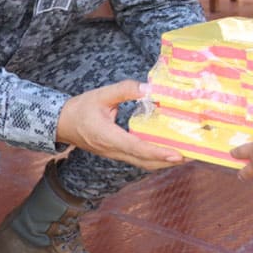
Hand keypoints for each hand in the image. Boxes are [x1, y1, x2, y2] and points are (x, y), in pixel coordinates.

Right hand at [57, 80, 184, 170]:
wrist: (62, 123)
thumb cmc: (80, 108)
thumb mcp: (101, 94)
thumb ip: (124, 90)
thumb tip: (148, 88)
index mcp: (109, 137)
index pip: (137, 148)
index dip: (158, 152)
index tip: (176, 154)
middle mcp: (113, 150)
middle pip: (144, 162)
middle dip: (167, 161)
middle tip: (190, 155)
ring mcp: (114, 154)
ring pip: (142, 163)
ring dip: (162, 162)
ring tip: (184, 155)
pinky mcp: (116, 153)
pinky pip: (137, 159)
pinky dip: (153, 158)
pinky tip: (165, 151)